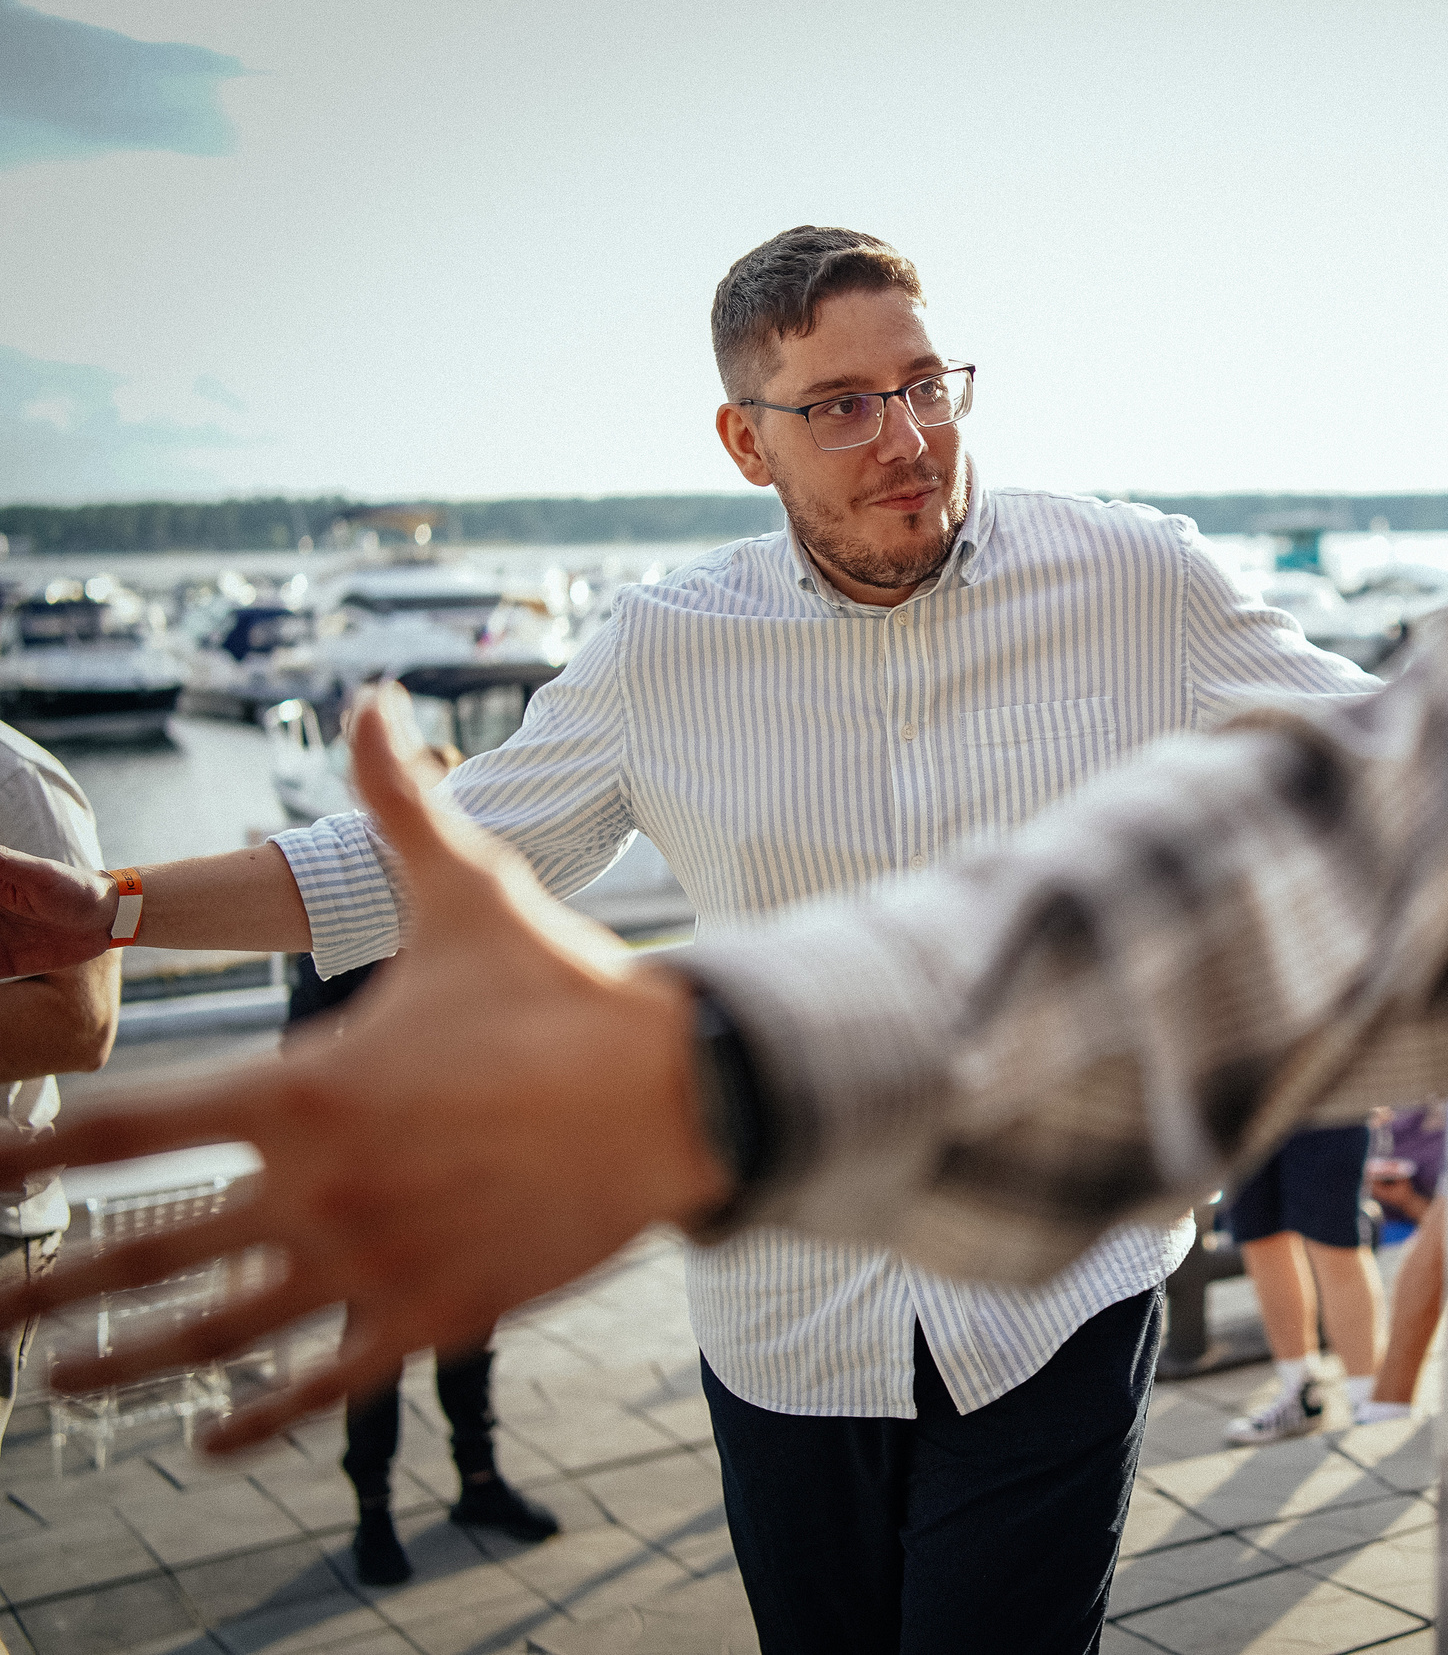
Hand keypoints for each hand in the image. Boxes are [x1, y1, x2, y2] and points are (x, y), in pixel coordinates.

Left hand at [0, 686, 728, 1450]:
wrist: (685, 1094)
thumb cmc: (569, 992)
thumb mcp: (471, 890)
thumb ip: (397, 802)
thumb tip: (367, 702)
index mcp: (300, 1087)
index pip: (120, 1126)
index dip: (24, 1154)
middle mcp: (315, 1188)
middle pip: (138, 1249)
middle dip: (38, 1288)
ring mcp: (371, 1263)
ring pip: (214, 1334)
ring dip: (119, 1362)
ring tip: (51, 1383)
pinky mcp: (434, 1315)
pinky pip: (322, 1383)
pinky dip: (258, 1418)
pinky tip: (209, 1441)